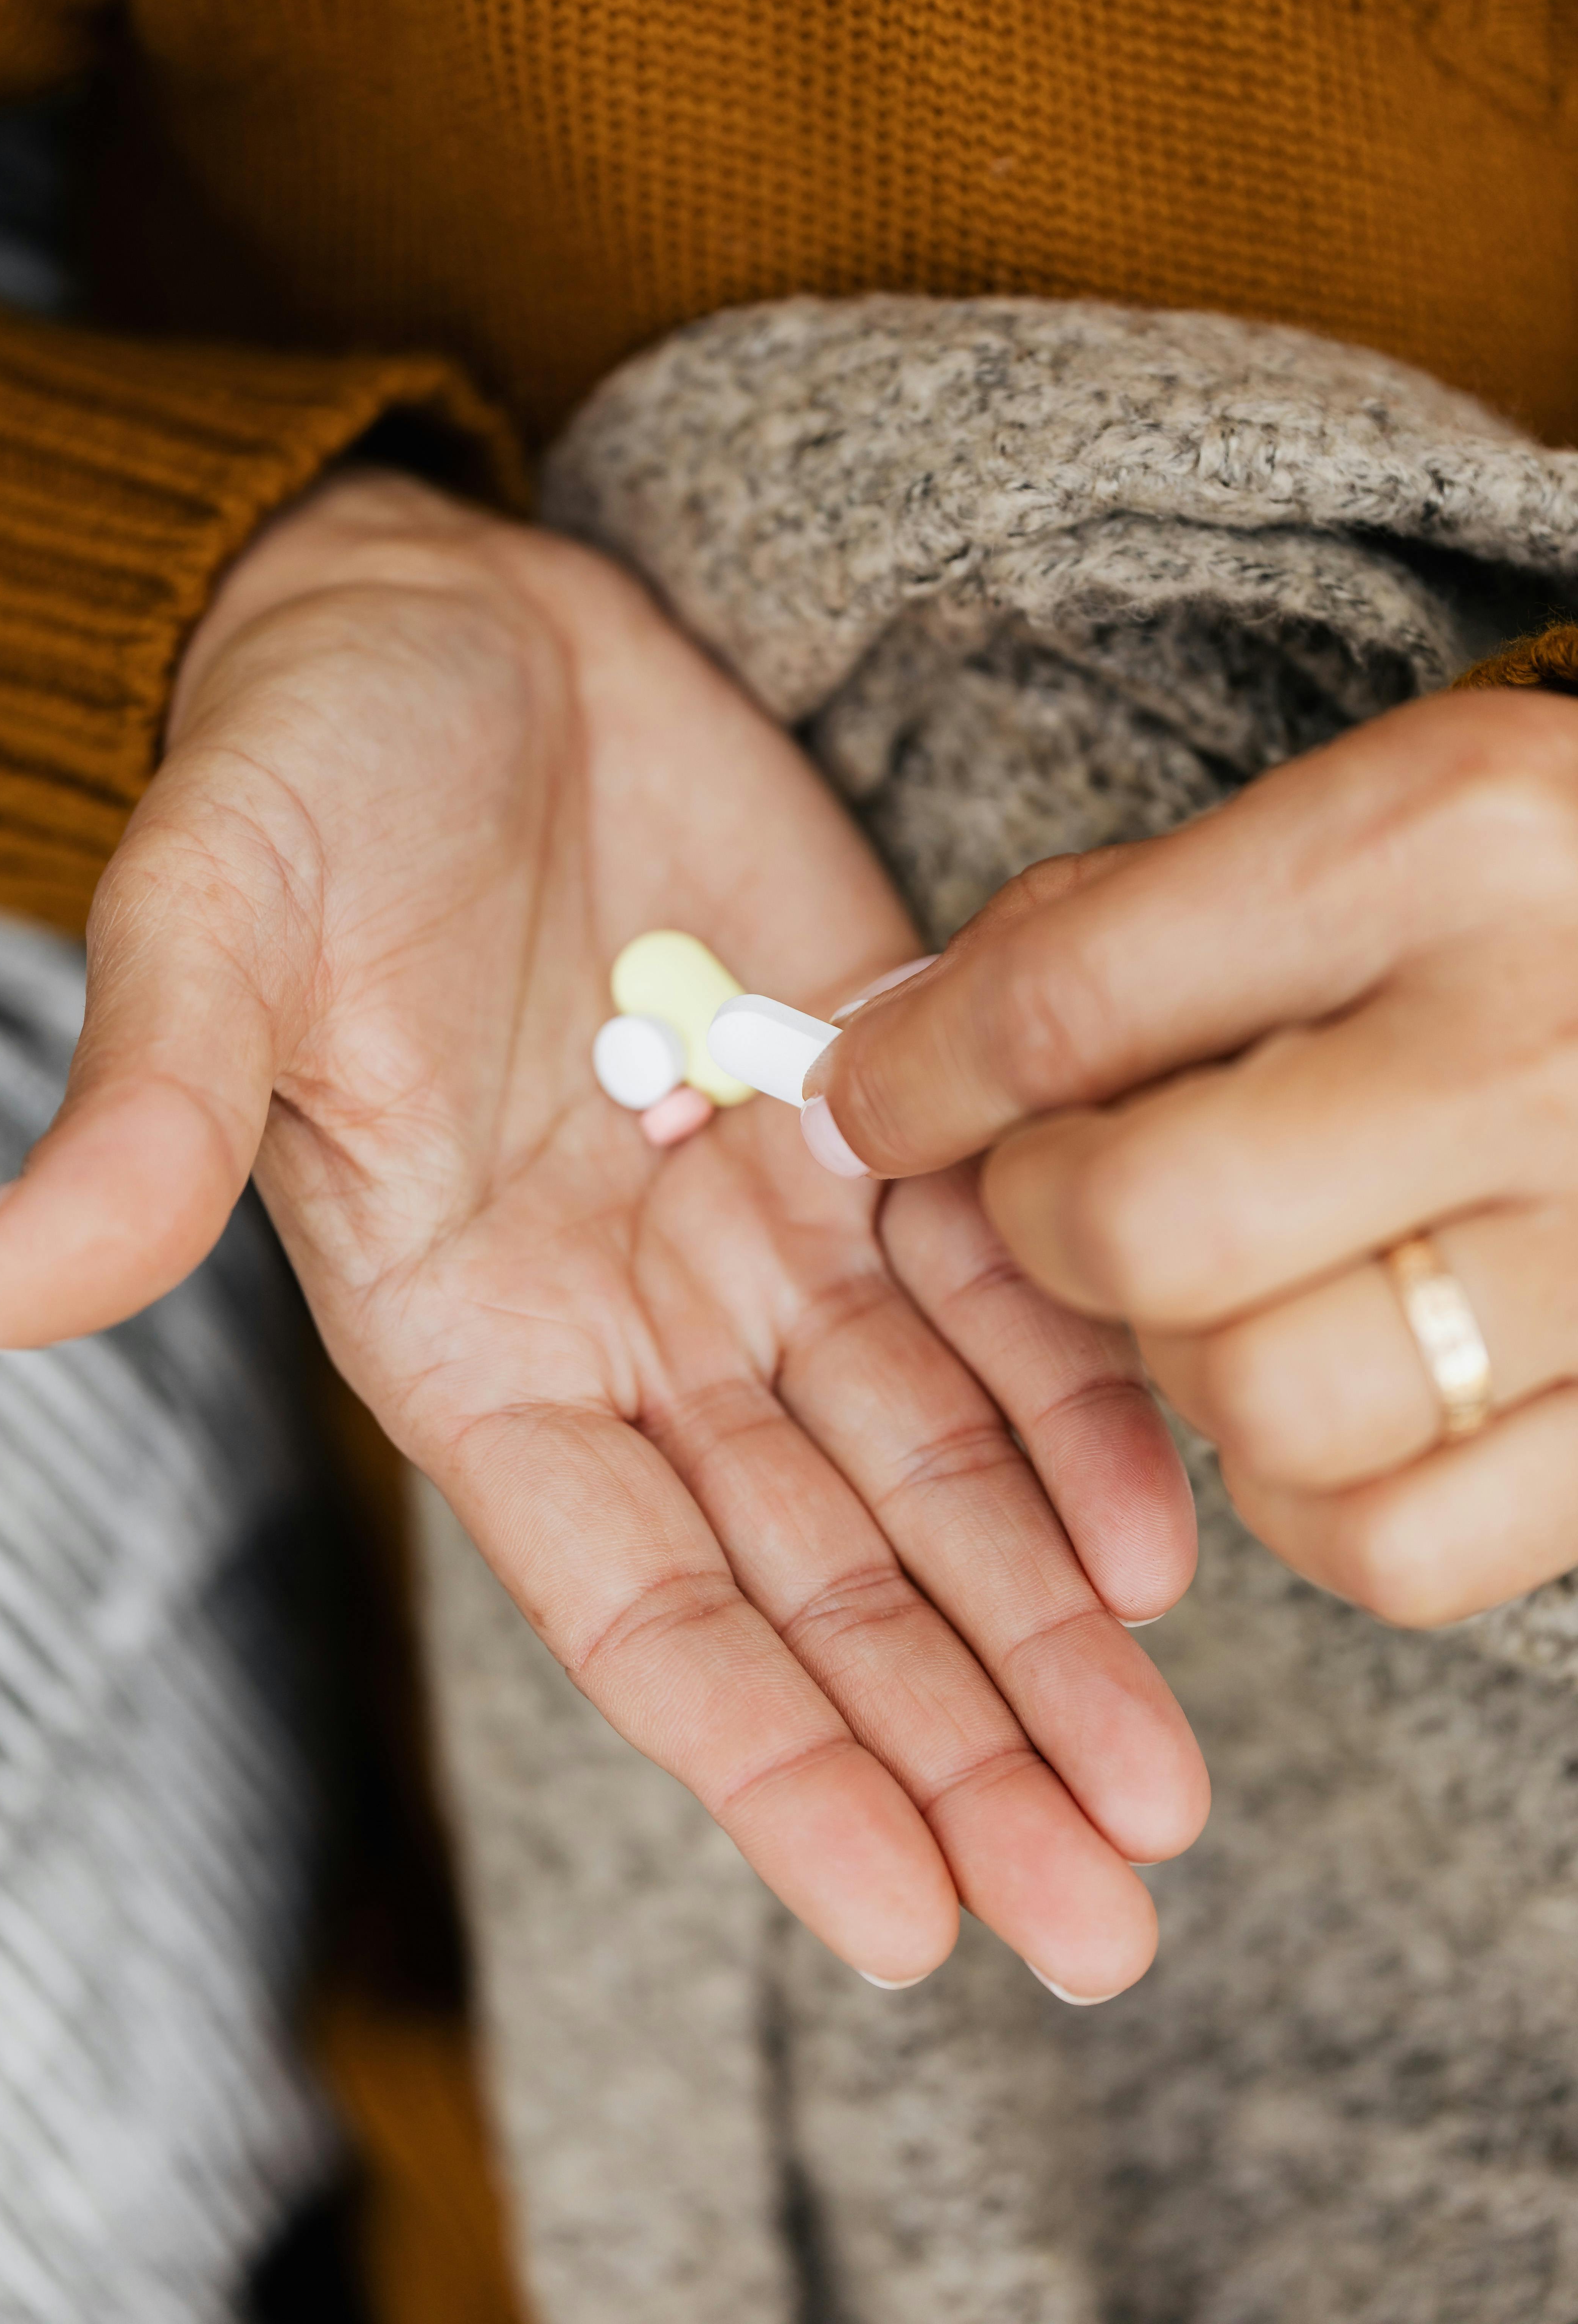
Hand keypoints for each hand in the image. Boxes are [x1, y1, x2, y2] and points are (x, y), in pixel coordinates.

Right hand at [0, 469, 1205, 1994]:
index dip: (767, 1759)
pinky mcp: (865, 1103)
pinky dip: (1078, 1403)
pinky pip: (989, 1287)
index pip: (634, 1599)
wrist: (439, 622)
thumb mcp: (210, 931)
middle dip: (955, 1738)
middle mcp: (629, 1317)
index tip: (907, 1918)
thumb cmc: (296, 776)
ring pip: (925, 1463)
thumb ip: (152, 1122)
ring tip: (1162, 1777)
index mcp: (468, 1333)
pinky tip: (1164, 1531)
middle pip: (814, 1572)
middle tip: (1105, 1910)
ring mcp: (757, 1221)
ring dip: (1046, 1616)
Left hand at [811, 689, 1577, 1630]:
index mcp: (1439, 851)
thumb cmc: (1545, 891)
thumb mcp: (1357, 826)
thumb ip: (1112, 934)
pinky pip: (1394, 1545)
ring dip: (1189, 1371)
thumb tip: (878, 1066)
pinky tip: (1332, 1397)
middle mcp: (1533, 1050)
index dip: (919, 1080)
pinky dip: (1314, 1501)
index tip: (863, 1111)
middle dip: (1056, 1228)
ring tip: (1232, 1294)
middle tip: (1075, 1200)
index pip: (1070, 1004)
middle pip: (1152, 1228)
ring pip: (1266, 1410)